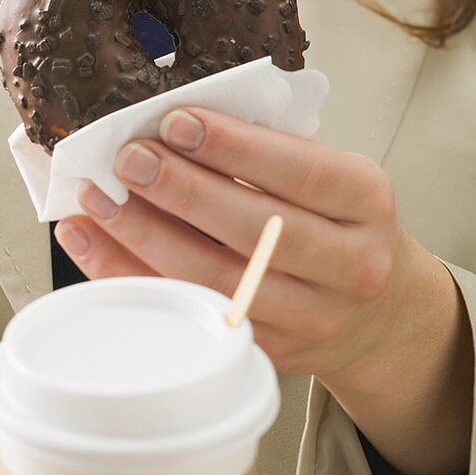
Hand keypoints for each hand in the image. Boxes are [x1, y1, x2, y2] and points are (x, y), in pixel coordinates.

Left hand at [56, 108, 472, 474]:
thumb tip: (170, 129)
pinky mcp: (269, 352)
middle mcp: (351, 265)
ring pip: (217, 281)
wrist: (381, 315)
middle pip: (256, 231)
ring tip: (96, 201)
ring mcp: (311, 317)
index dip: (233, 147)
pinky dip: (134, 279)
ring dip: (144, 239)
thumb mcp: (333, 178)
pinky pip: (192, 316)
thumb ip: (268, 154)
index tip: (175, 122)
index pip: (299, 170)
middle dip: (182, 192)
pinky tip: (93, 246)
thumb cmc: (339, 225)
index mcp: (366, 202)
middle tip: (128, 160)